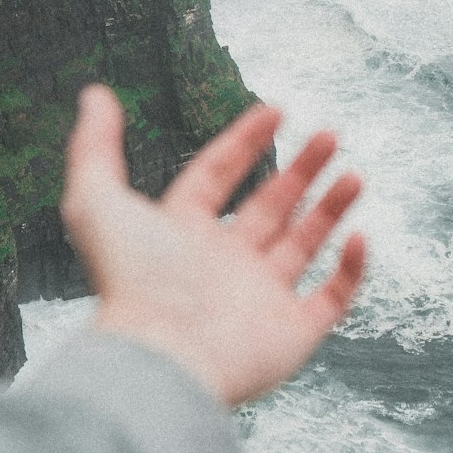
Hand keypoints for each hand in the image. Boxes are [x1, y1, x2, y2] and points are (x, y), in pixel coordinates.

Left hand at [60, 85, 365, 406]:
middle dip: (301, 169)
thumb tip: (95, 94)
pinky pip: (331, 298)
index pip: (217, 177)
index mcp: (180, 236)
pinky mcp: (290, 335)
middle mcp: (221, 267)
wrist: (160, 358)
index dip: (245, 141)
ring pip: (304, 245)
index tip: (276, 109)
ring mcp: (258, 301)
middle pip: (269, 207)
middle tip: (329, 134)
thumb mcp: (97, 200)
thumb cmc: (128, 282)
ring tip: (355, 173)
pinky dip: (350, 269)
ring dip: (331, 208)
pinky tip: (357, 234)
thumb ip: (94, 145)